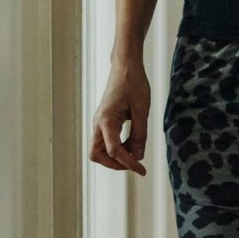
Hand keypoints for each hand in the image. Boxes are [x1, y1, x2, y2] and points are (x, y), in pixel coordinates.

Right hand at [89, 57, 149, 175]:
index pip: (114, 151)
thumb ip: (140, 134)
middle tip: (133, 163)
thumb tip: (138, 156)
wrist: (125, 67)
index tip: (142, 170)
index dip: (129, 164)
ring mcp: (99, 123)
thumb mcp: (142, 110)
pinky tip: (132, 143)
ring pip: (98, 150)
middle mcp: (98, 123)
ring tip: (135, 150)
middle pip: (96, 155)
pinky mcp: (103, 122)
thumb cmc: (134, 83)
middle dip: (114, 164)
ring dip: (115, 157)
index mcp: (107, 120)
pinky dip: (117, 148)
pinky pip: (105, 142)